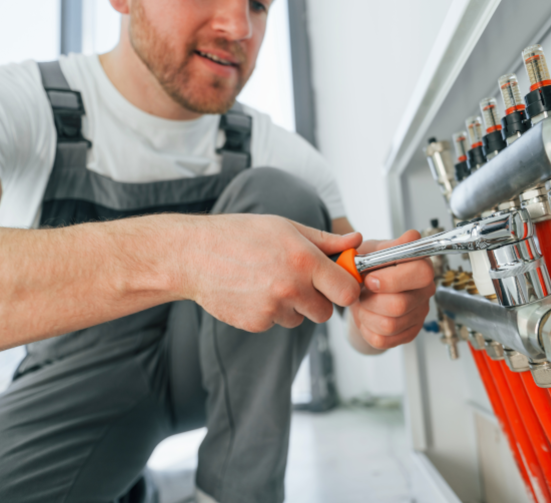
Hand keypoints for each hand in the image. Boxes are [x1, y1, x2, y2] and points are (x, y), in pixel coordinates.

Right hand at [181, 214, 362, 331]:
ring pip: (299, 318)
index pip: (347, 291)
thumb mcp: (286, 227)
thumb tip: (355, 241)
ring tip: (269, 281)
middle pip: (326, 312)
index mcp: (304, 260)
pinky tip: (253, 291)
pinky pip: (275, 323)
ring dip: (292, 306)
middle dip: (319, 300)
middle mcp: (291, 287)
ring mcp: (272, 309)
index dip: (346, 288)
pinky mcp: (256, 323)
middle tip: (301, 283)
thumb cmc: (240, 235)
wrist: (194, 255)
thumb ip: (325, 240)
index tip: (339, 283)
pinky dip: (269, 312)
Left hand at [350, 230, 435, 349]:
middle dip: (371, 300)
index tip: (370, 278)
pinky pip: (382, 340)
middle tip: (363, 291)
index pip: (421, 274)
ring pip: (389, 325)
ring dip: (366, 314)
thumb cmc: (369, 268)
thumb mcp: (372, 250)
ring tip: (363, 303)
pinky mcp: (408, 333)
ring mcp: (418, 314)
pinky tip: (368, 315)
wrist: (360, 291)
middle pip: (400, 305)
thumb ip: (388, 246)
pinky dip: (366, 329)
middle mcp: (424, 291)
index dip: (392, 279)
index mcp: (420, 266)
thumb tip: (411, 237)